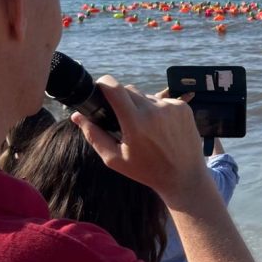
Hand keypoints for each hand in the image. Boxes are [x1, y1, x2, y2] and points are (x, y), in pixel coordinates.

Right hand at [71, 77, 208, 205]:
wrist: (184, 177)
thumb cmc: (146, 170)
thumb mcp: (115, 159)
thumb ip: (94, 135)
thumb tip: (77, 116)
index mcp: (135, 122)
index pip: (114, 87)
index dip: (104, 83)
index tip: (100, 89)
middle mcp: (154, 110)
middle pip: (128, 90)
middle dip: (121, 99)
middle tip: (122, 119)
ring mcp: (171, 107)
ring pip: (145, 95)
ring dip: (140, 106)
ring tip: (145, 129)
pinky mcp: (183, 107)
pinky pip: (162, 101)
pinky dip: (157, 110)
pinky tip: (160, 129)